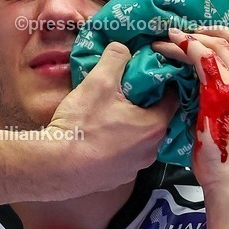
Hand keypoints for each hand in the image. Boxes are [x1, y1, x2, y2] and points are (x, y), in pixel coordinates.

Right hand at [47, 42, 176, 196]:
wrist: (55, 167)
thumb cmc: (81, 125)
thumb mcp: (99, 82)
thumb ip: (115, 59)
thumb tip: (122, 48)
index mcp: (154, 125)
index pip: (172, 98)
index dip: (161, 83)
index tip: (146, 75)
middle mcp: (150, 151)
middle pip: (155, 120)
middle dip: (144, 106)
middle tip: (125, 93)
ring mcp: (134, 169)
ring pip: (139, 141)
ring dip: (129, 128)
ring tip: (108, 116)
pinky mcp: (116, 180)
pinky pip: (123, 157)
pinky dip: (115, 147)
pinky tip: (98, 138)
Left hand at [153, 27, 228, 195]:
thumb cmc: (222, 154)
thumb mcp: (223, 120)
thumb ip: (215, 99)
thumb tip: (192, 88)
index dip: (224, 33)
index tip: (201, 32)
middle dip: (204, 30)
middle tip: (180, 31)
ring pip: (214, 46)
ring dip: (190, 37)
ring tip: (168, 37)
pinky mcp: (218, 93)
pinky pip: (202, 59)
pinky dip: (185, 47)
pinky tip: (170, 45)